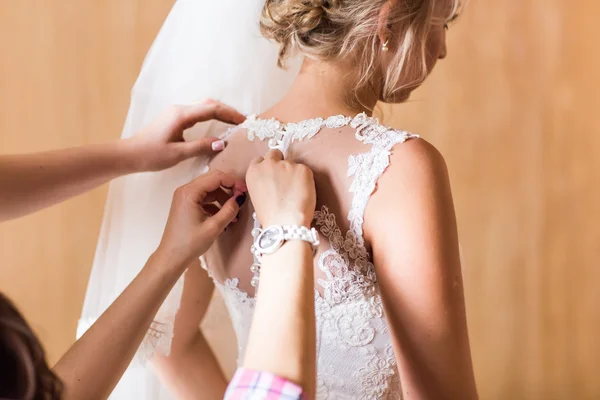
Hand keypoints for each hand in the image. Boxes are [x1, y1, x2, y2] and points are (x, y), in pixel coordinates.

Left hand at [125, 100, 245, 171]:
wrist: (129, 154)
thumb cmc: (151, 155)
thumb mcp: (178, 154)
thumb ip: (200, 147)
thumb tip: (221, 143)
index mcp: (181, 115)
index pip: (211, 109)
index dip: (230, 114)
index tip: (244, 121)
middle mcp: (179, 109)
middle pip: (209, 104)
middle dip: (228, 110)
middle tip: (243, 120)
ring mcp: (176, 113)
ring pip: (203, 106)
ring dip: (220, 111)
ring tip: (234, 121)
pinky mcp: (174, 118)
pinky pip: (197, 112)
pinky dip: (211, 115)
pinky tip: (218, 123)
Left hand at [157, 170, 247, 266]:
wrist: (171, 257)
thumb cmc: (189, 244)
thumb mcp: (214, 227)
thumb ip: (229, 210)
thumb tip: (240, 198)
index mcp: (190, 192)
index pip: (216, 177)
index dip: (233, 182)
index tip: (245, 191)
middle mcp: (185, 190)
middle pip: (212, 180)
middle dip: (229, 187)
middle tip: (241, 199)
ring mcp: (184, 197)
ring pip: (210, 189)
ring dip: (223, 197)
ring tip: (233, 213)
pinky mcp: (186, 205)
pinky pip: (204, 198)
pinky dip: (216, 204)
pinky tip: (224, 217)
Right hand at [246, 149, 315, 226]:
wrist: (286, 222)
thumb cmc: (271, 216)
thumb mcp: (257, 196)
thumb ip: (263, 181)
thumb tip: (274, 180)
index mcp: (254, 171)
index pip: (260, 160)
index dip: (268, 167)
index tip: (273, 175)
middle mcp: (268, 163)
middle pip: (274, 153)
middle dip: (279, 162)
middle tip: (285, 178)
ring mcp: (287, 164)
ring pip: (292, 164)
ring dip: (294, 174)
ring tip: (295, 192)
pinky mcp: (303, 168)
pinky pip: (304, 171)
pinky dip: (305, 180)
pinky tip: (303, 193)